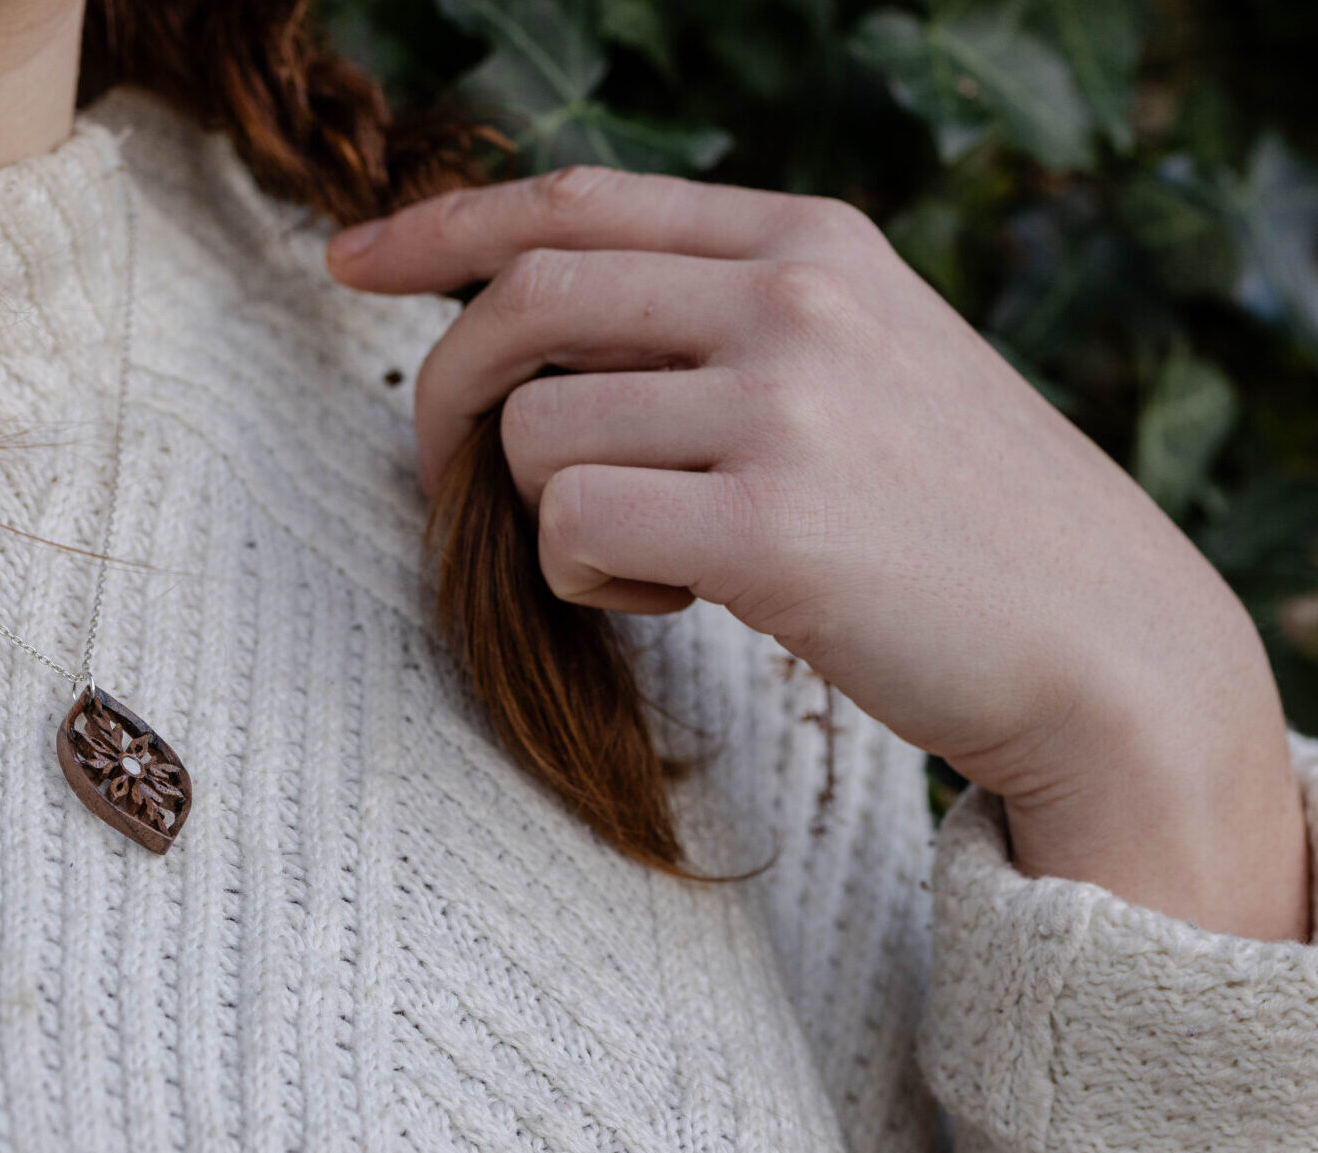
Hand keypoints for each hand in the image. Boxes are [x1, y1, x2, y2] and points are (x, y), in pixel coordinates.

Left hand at [328, 167, 1308, 940]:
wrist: (1104, 645)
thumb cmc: (960, 520)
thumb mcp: (866, 359)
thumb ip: (727, 319)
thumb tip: (541, 331)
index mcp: (808, 240)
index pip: (574, 202)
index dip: (442, 228)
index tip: (354, 262)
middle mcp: (792, 296)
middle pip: (521, 306)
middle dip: (445, 398)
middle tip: (449, 482)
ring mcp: (785, 402)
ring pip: (533, 436)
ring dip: (553, 517)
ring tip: (658, 559)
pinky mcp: (768, 524)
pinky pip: (568, 529)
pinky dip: (586, 583)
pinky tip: (676, 598)